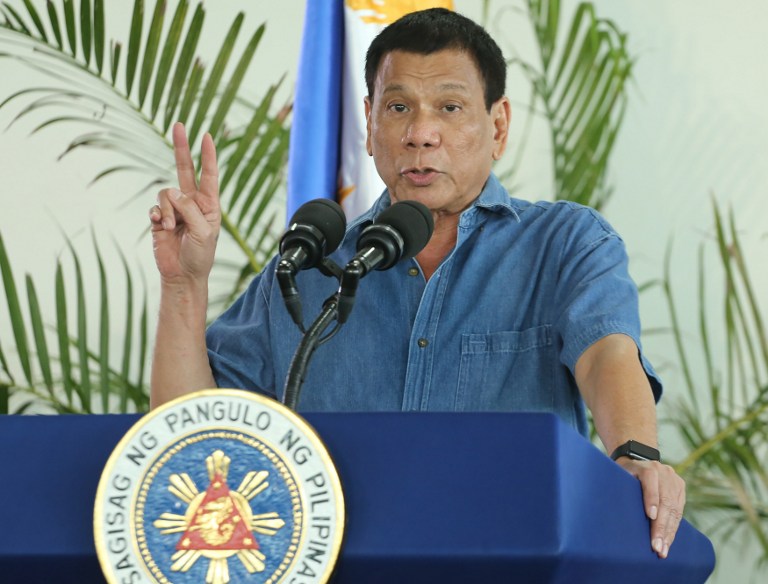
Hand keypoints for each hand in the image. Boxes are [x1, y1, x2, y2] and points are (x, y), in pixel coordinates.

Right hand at [150, 122, 220, 283]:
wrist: (182, 275)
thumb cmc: (199, 255)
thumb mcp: (203, 232)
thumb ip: (190, 209)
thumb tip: (172, 192)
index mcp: (209, 205)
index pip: (209, 175)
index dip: (208, 156)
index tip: (207, 136)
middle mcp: (192, 203)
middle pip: (185, 169)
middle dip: (181, 147)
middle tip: (179, 125)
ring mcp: (175, 209)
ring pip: (166, 193)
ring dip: (168, 210)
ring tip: (171, 227)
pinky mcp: (159, 217)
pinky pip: (155, 206)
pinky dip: (158, 216)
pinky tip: (161, 227)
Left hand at [615, 457, 685, 558]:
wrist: (638, 459)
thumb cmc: (623, 473)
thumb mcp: (618, 475)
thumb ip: (619, 488)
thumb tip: (611, 513)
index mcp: (646, 466)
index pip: (650, 481)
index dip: (651, 499)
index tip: (650, 516)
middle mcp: (663, 472)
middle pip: (665, 500)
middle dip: (661, 526)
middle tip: (656, 546)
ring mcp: (674, 480)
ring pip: (674, 509)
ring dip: (668, 532)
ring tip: (662, 550)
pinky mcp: (680, 488)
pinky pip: (679, 511)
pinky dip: (673, 528)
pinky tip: (668, 542)